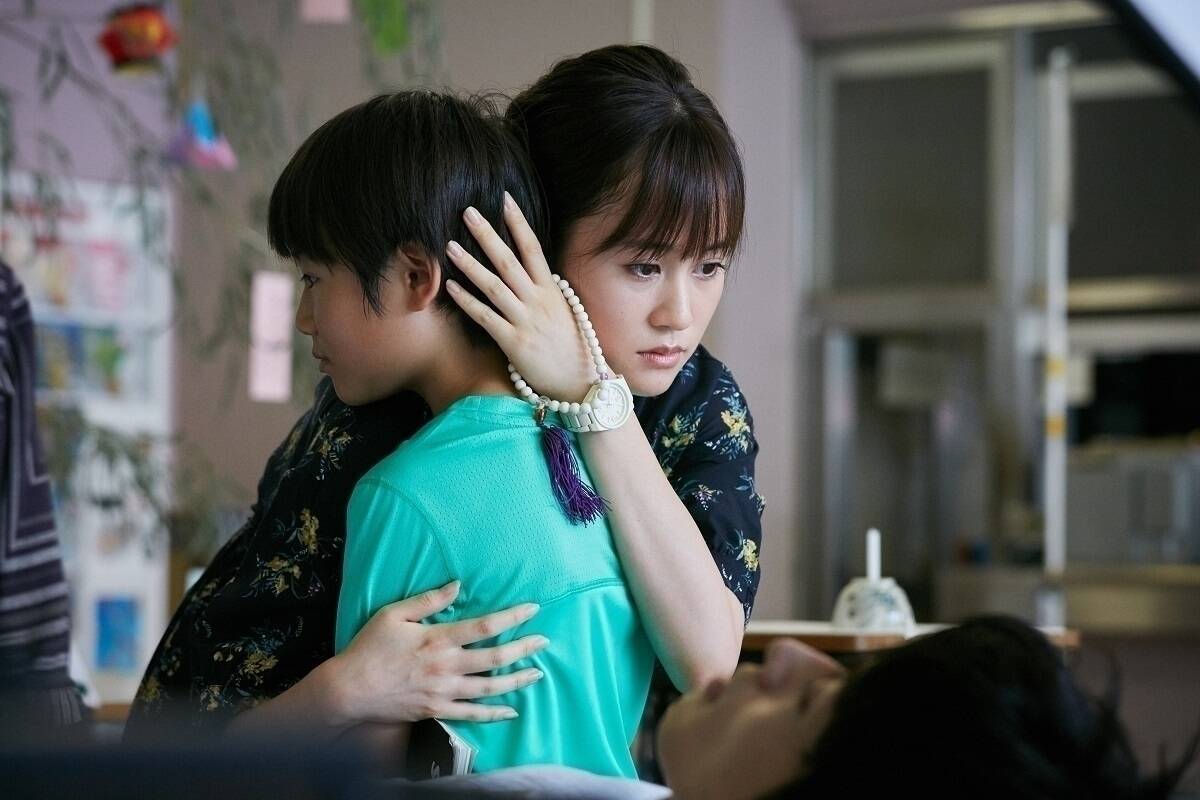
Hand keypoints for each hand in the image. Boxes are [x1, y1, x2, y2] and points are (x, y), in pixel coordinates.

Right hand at [329, 580, 547, 724]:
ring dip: (517, 680)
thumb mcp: (394, 614)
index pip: (485, 626)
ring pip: (490, 688)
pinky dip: (495, 713)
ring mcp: (444, 691)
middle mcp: (447, 666)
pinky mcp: (438, 710)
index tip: (532, 609)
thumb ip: (428, 600)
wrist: (350, 690)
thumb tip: (458, 584)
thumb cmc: (369, 648)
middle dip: (524, 648)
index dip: (512, 617)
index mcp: (438, 639)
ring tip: (538, 673)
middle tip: (545, 641)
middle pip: (495, 658)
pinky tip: (512, 710)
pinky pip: (473, 715)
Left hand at [444, 194, 595, 400]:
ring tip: (450, 246)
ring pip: (494, 286)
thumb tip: (532, 271)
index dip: (518, 223)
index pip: (533, 248)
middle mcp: (538, 301)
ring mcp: (526, 321)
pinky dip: (468, 301)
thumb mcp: (565, 311)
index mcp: (551, 291)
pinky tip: (451, 286)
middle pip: (509, 261)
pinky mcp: (514, 343)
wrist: (580, 383)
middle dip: (488, 235)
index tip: (504, 199)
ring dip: (471, 264)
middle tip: (468, 212)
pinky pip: (486, 318)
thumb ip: (546, 291)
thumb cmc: (571, 348)